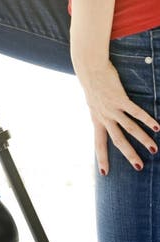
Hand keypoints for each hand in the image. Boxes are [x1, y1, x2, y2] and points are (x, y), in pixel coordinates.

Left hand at [75, 58, 159, 173]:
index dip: (102, 158)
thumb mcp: (93, 102)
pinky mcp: (120, 98)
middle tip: (139, 167)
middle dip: (129, 154)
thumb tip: (105, 117)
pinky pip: (135, 112)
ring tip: (154, 149)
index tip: (104, 173)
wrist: (89, 68)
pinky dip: (147, 120)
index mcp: (96, 119)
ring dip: (143, 139)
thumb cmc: (93, 83)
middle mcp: (104, 116)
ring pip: (129, 128)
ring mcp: (112, 108)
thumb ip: (100, 111)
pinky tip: (157, 127)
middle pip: (117, 140)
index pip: (98, 143)